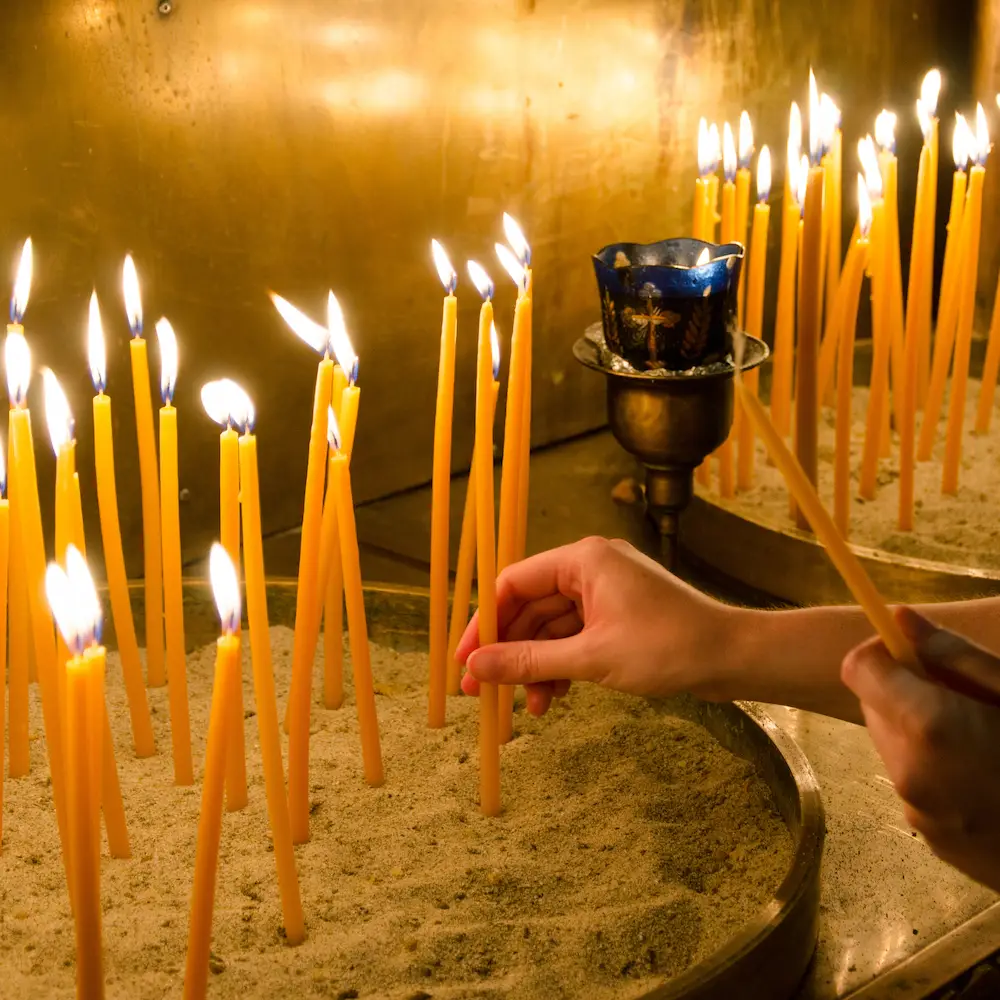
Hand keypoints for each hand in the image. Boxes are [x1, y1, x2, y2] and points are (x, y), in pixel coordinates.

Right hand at [457, 536, 736, 716]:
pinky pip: (574, 637)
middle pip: (528, 607)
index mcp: (582, 560)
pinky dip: (561, 665)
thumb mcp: (590, 658)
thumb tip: (476, 668)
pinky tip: (556, 697)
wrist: (731, 657)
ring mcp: (605, 592)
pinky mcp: (617, 616)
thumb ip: (529, 661)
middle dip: (509, 652)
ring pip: (551, 628)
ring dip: (537, 666)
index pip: (512, 584)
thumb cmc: (668, 647)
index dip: (484, 624)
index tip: (465, 662)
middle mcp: (589, 568)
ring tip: (530, 707)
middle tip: (483, 693)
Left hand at [841, 607, 999, 891]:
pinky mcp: (929, 839)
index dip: (884, 652)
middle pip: (873, 706)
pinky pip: (914, 785)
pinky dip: (935, 772)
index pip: (858, 667)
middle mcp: (909, 771)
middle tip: (964, 698)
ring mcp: (917, 812)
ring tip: (982, 742)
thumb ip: (954, 653)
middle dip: (906, 692)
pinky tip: (986, 780)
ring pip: (892, 745)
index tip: (919, 655)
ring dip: (920, 732)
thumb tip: (900, 617)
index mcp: (930, 726)